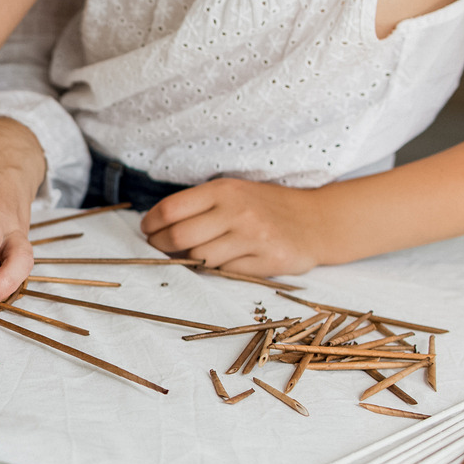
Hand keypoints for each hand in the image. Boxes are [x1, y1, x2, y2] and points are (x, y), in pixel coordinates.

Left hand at [139, 178, 326, 276]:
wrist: (316, 220)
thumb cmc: (266, 207)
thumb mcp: (233, 193)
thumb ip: (199, 205)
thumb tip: (155, 226)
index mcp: (224, 190)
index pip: (171, 209)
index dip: (151, 224)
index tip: (147, 231)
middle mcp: (237, 212)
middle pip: (178, 238)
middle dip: (160, 247)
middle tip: (159, 249)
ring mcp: (253, 238)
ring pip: (199, 259)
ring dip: (188, 262)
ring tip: (190, 256)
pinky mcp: (267, 261)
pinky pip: (225, 273)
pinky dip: (216, 271)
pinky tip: (220, 262)